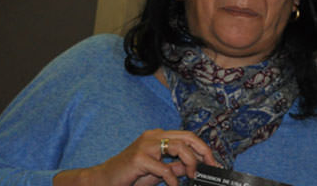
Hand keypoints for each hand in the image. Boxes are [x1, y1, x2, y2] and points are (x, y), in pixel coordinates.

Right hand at [55, 129, 217, 185]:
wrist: (104, 179)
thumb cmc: (131, 175)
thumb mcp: (158, 170)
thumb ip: (175, 166)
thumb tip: (194, 166)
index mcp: (159, 136)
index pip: (188, 136)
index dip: (203, 148)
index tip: (213, 163)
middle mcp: (153, 136)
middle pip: (187, 137)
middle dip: (203, 152)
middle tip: (209, 167)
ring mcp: (145, 145)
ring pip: (178, 146)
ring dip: (190, 162)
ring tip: (192, 175)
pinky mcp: (138, 157)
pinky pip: (162, 166)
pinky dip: (172, 178)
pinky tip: (173, 185)